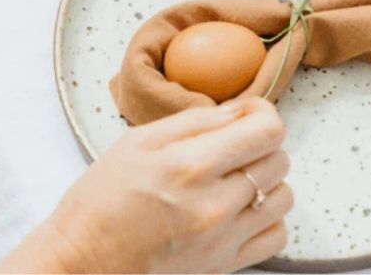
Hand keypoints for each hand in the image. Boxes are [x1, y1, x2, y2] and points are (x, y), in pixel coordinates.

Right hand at [0, 98, 290, 273]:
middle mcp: (215, 204)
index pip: (266, 131)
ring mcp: (224, 239)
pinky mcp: (226, 265)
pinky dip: (267, 217)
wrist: (86, 259)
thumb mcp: (139, 140)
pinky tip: (239, 206)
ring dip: (267, 179)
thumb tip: (240, 110)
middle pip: (278, 159)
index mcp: (190, 165)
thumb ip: (195, 120)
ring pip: (284, 197)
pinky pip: (276, 235)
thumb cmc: (104, 196)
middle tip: (232, 143)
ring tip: (235, 175)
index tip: (247, 111)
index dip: (262, 112)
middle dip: (261, 142)